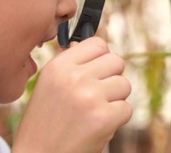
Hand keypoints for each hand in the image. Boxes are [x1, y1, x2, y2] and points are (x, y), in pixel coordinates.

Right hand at [13, 37, 131, 152]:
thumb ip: (69, 64)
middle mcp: (74, 77)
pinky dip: (117, 120)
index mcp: (58, 66)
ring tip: (95, 112)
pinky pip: (126, 109)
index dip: (102, 58)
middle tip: (97, 95)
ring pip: (124, 85)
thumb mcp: (48, 85)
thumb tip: (86, 43)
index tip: (96, 72)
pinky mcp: (104, 118)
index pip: (98, 44)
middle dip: (112, 78)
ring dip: (115, 99)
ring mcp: (90, 96)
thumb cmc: (44, 123)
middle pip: (117, 61)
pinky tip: (98, 126)